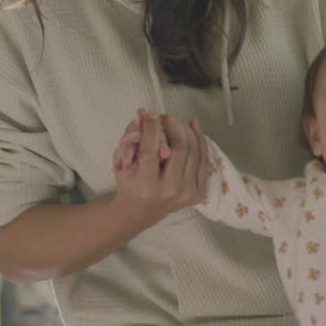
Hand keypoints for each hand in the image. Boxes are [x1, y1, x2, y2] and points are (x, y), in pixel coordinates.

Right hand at [110, 110, 208, 224]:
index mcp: (147, 186)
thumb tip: (143, 113)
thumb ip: (130, 137)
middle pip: (179, 147)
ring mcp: (187, 192)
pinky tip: (193, 126)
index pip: (151, 151)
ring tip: (176, 122)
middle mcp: (170, 191)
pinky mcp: (198, 192)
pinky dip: (199, 139)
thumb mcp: (123, 163)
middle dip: (173, 125)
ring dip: (185, 129)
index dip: (152, 129)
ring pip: (193, 150)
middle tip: (165, 117)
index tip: (151, 114)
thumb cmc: (129, 184)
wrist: (141, 212)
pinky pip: (203, 159)